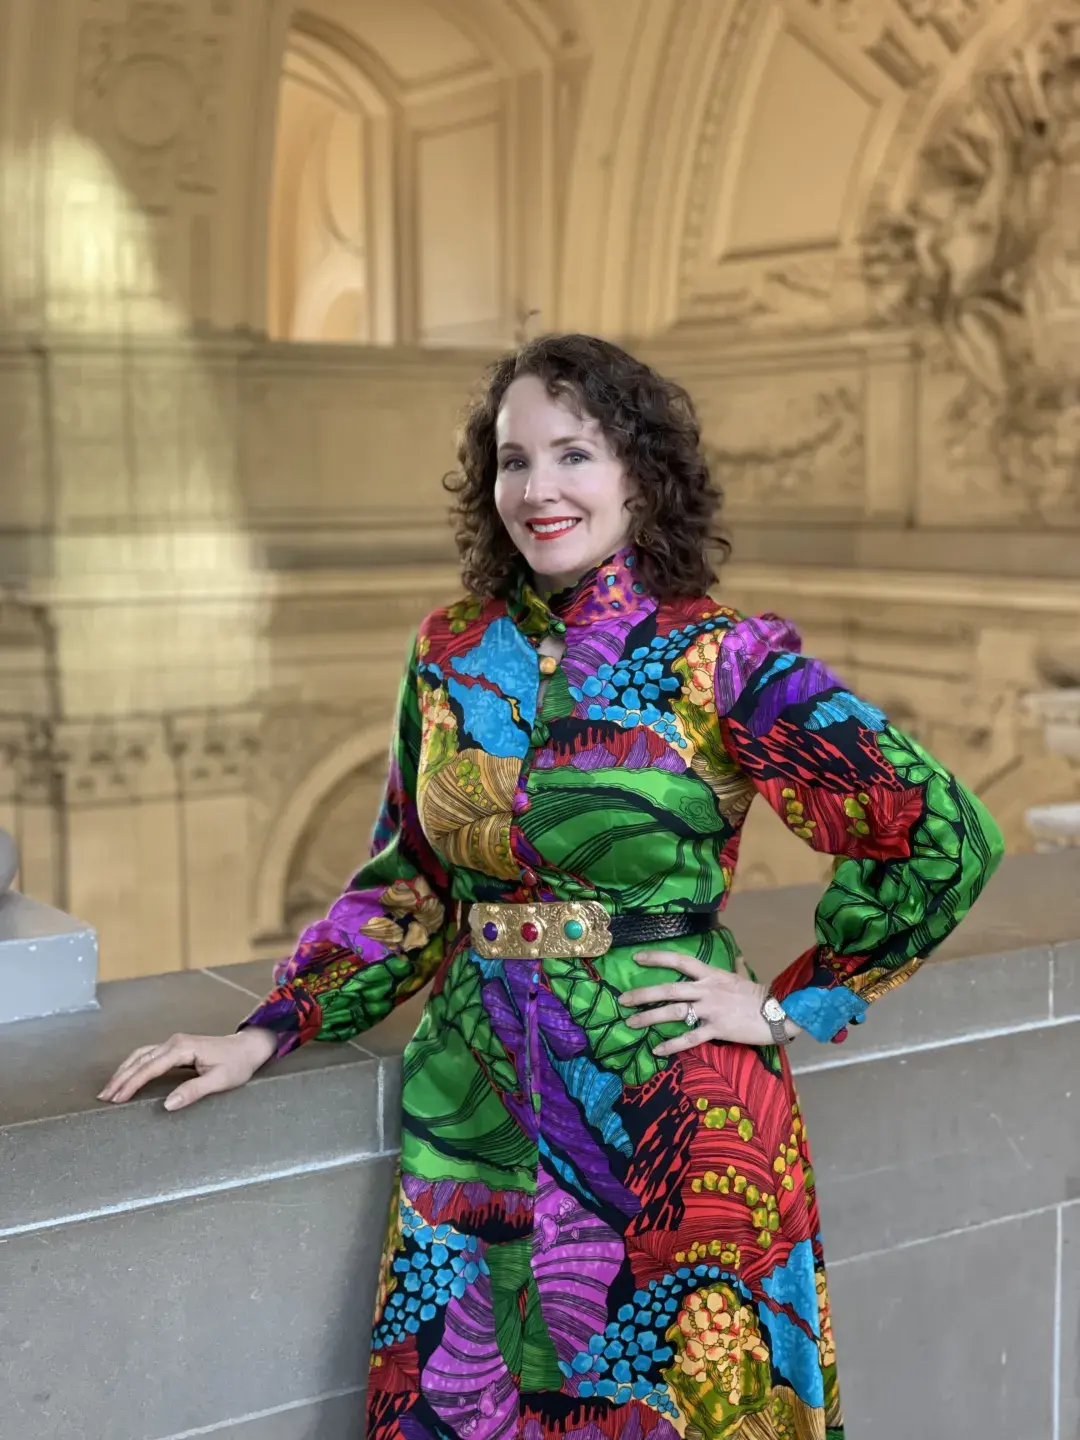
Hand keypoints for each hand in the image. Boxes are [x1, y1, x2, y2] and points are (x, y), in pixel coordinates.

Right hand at [97, 1027, 278, 1110]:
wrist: (247, 1048)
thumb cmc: (236, 1064)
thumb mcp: (219, 1080)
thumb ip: (193, 1091)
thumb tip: (167, 1104)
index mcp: (183, 1048)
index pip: (150, 1068)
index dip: (131, 1083)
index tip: (117, 1099)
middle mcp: (174, 1042)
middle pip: (140, 1060)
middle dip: (120, 1078)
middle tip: (104, 1098)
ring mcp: (173, 1043)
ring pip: (140, 1056)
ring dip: (123, 1071)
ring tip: (108, 1090)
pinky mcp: (175, 1047)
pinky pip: (147, 1055)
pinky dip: (133, 1066)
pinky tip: (125, 1077)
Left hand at [619, 951, 800, 1055]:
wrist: (778, 1012)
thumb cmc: (760, 995)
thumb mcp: (743, 977)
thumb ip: (736, 967)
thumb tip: (738, 957)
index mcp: (711, 975)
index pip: (679, 961)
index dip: (657, 958)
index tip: (637, 958)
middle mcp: (706, 990)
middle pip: (668, 989)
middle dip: (643, 994)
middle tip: (623, 999)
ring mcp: (710, 1010)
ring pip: (674, 1012)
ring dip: (649, 1017)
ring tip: (631, 1023)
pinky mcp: (717, 1030)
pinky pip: (690, 1038)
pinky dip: (672, 1044)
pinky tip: (657, 1049)